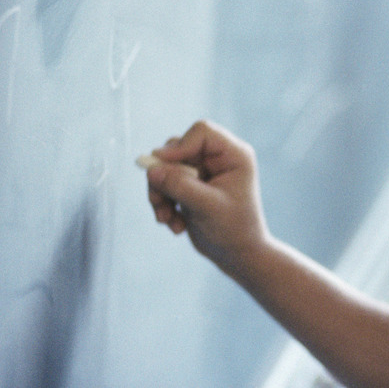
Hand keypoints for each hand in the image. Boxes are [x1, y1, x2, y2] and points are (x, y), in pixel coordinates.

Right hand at [146, 120, 268, 272]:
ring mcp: (203, 170)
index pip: (201, 132)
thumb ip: (179, 186)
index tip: (161, 166)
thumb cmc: (233, 230)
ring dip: (161, 194)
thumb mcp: (206, 207)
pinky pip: (164, 182)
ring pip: (166, 166)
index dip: (179, 147)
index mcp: (234, 154)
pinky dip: (164, 203)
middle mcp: (218, 157)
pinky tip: (176, 225)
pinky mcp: (190, 184)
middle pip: (178, 148)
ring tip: (166, 220)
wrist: (237, 255)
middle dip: (164, 177)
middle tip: (161, 204)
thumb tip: (151, 169)